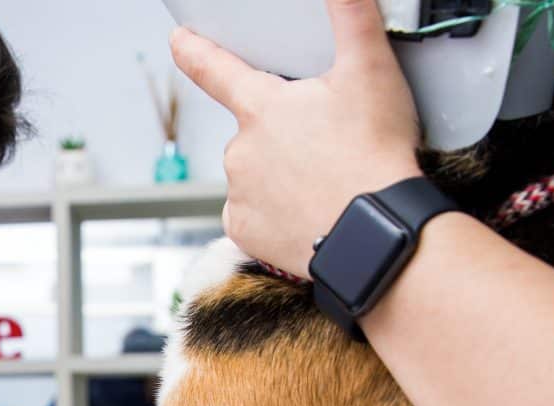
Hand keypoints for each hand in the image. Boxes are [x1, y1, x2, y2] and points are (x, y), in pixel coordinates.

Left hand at [170, 0, 422, 274]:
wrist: (373, 235)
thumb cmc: (373, 156)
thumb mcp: (371, 70)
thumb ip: (353, 16)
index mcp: (262, 107)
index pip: (215, 68)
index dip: (195, 51)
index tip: (180, 42)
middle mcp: (240, 149)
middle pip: (253, 131)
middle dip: (283, 135)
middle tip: (327, 146)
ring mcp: (239, 192)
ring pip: (254, 174)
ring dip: (281, 175)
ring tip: (323, 181)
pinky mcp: (244, 232)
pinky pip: (252, 217)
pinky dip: (274, 214)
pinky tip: (304, 211)